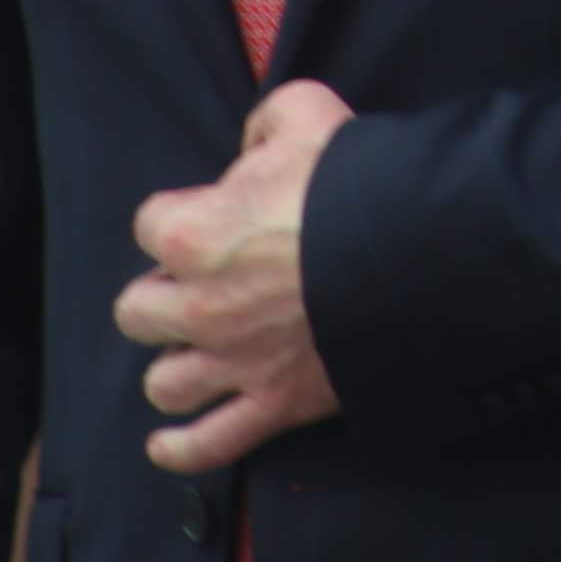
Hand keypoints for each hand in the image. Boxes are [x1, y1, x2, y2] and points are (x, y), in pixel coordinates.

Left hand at [116, 80, 353, 471]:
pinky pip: (210, 443)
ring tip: (194, 352)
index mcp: (195, 233)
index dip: (178, 216)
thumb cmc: (359, 180)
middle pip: (136, 311)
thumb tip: (257, 147)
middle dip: (161, 295)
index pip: (148, 224)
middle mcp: (200, 305)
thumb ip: (265, 125)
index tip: (208, 214)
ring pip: (163, 382)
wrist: (424, 251)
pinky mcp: (275, 404)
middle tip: (197, 284)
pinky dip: (182, 448)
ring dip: (174, 365)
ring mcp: (236, 361)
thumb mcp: (305, 112)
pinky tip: (165, 444)